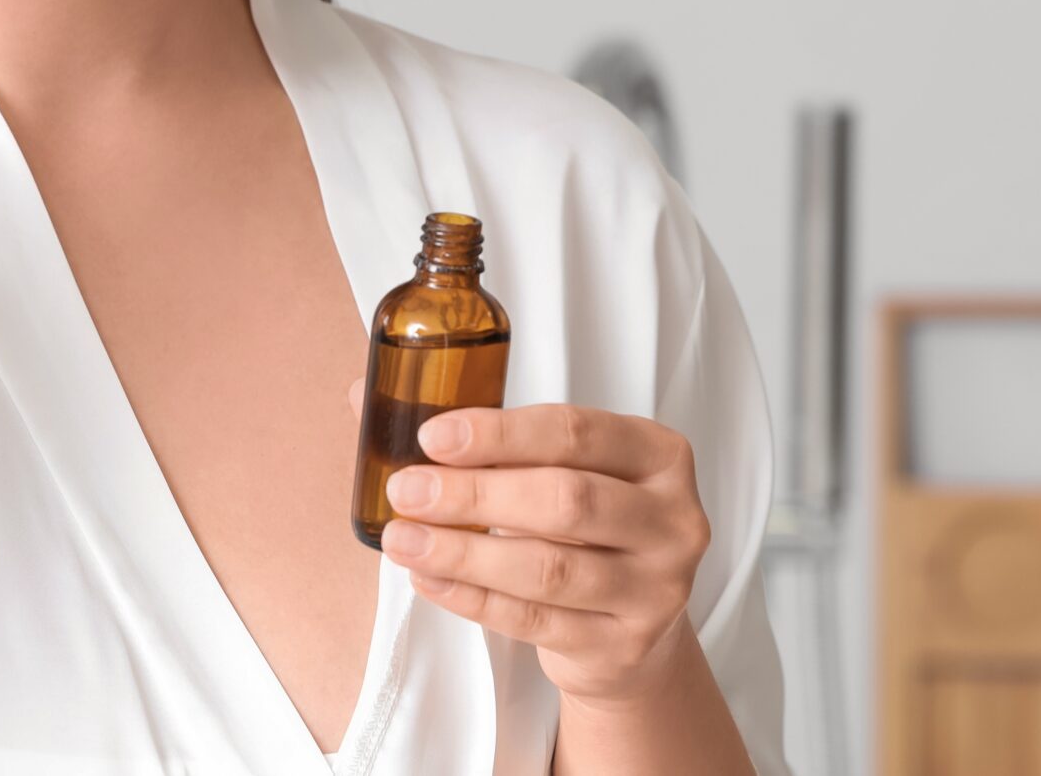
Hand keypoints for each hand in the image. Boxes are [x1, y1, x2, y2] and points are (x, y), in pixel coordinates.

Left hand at [344, 377, 710, 706]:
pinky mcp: (624, 645)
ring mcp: (656, 589)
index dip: (499, 433)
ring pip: (547, 568)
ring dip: (462, 553)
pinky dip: (473, 599)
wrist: (634, 629)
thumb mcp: (558, 470)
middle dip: (473, 495)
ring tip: (403, 539)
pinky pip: (534, 621)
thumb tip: (368, 395)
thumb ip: (482, 436)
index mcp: (659, 455)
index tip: (431, 437)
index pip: (575, 432)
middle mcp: (672, 520)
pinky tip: (429, 579)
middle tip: (406, 491)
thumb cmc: (586, 529)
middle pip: (564, 500)